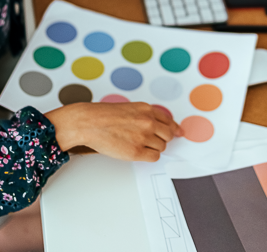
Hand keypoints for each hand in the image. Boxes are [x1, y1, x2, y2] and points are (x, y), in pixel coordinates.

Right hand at [45, 102, 181, 161]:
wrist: (88, 123)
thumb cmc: (103, 115)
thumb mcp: (129, 108)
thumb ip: (144, 115)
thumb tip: (157, 125)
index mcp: (147, 110)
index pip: (169, 121)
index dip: (173, 128)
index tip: (178, 132)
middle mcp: (148, 122)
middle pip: (168, 135)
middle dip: (162, 139)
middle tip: (152, 141)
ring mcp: (143, 137)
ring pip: (161, 147)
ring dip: (153, 148)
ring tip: (137, 145)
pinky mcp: (136, 152)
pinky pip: (154, 157)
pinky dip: (149, 156)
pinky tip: (138, 152)